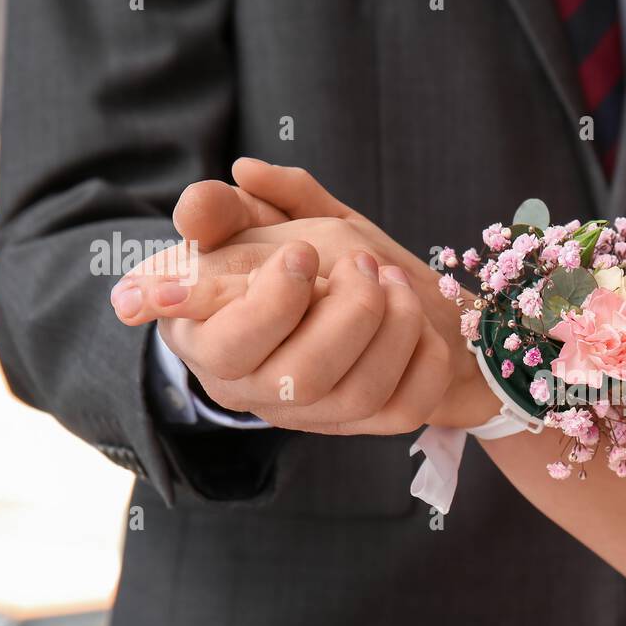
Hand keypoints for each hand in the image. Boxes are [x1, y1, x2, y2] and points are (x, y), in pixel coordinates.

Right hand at [110, 159, 492, 432]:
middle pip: (302, 378)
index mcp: (209, 342)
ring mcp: (314, 413)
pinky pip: (406, 410)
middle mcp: (257, 390)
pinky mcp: (368, 422)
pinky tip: (419, 320)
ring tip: (392, 278)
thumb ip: (222, 208)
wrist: (350, 291)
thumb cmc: (279, 257)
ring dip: (394, 327)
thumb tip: (200, 204)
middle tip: (361, 262)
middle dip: (349, 311)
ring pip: (359, 394)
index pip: (226, 349)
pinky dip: (425, 359)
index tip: (303, 251)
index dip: (270, 303)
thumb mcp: (248, 221)